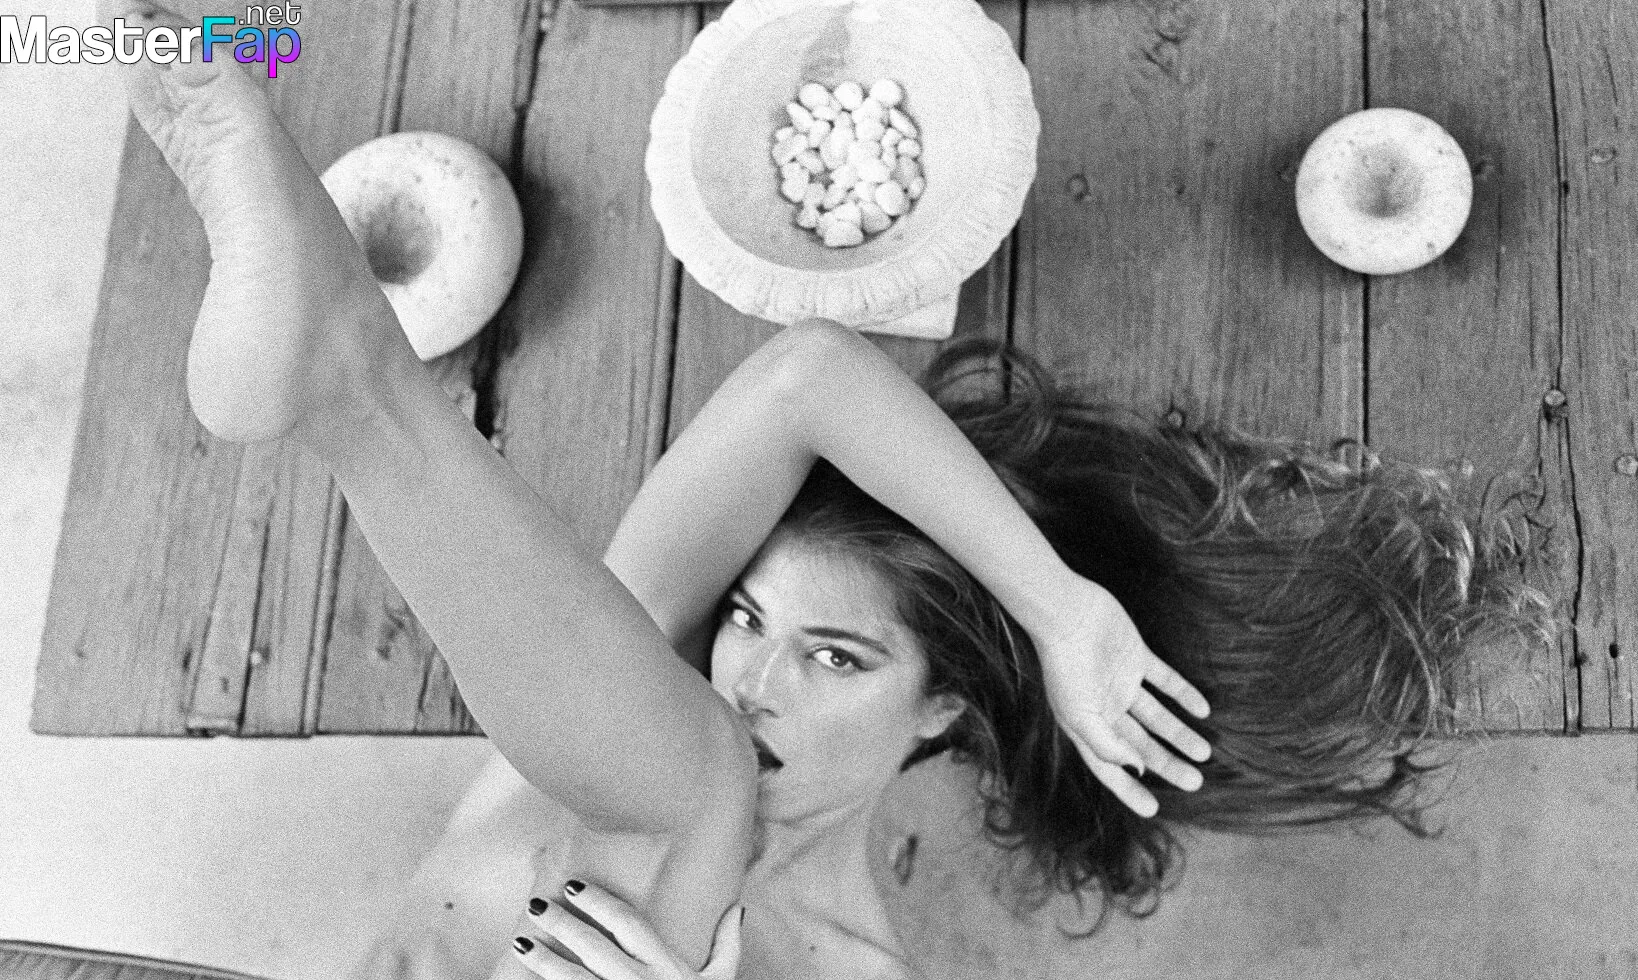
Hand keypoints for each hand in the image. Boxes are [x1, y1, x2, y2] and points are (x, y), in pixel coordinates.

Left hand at [512, 881, 741, 979]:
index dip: (599, 901)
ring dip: (543, 960)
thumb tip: (736, 908)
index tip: (573, 886)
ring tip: (520, 943)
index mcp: (666, 967)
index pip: (628, 923)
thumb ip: (727, 945)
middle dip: (561, 924)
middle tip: (535, 906)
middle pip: (593, 946)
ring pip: (573, 979)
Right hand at [1032, 573, 1211, 817]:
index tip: (1154, 810)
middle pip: (1141, 745)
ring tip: (1204, 753)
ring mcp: (1121, 682)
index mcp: (1086, 726)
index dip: (1129, 789)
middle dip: (1167, 764)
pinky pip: (1165, 681)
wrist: (1066, 613)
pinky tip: (1203, 710)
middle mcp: (1105, 708)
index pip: (1110, 766)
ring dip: (1179, 734)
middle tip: (1195, 782)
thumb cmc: (1064, 666)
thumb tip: (1137, 768)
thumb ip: (1107, 745)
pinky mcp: (1135, 657)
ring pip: (1157, 717)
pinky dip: (1183, 695)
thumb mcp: (1080, 714)